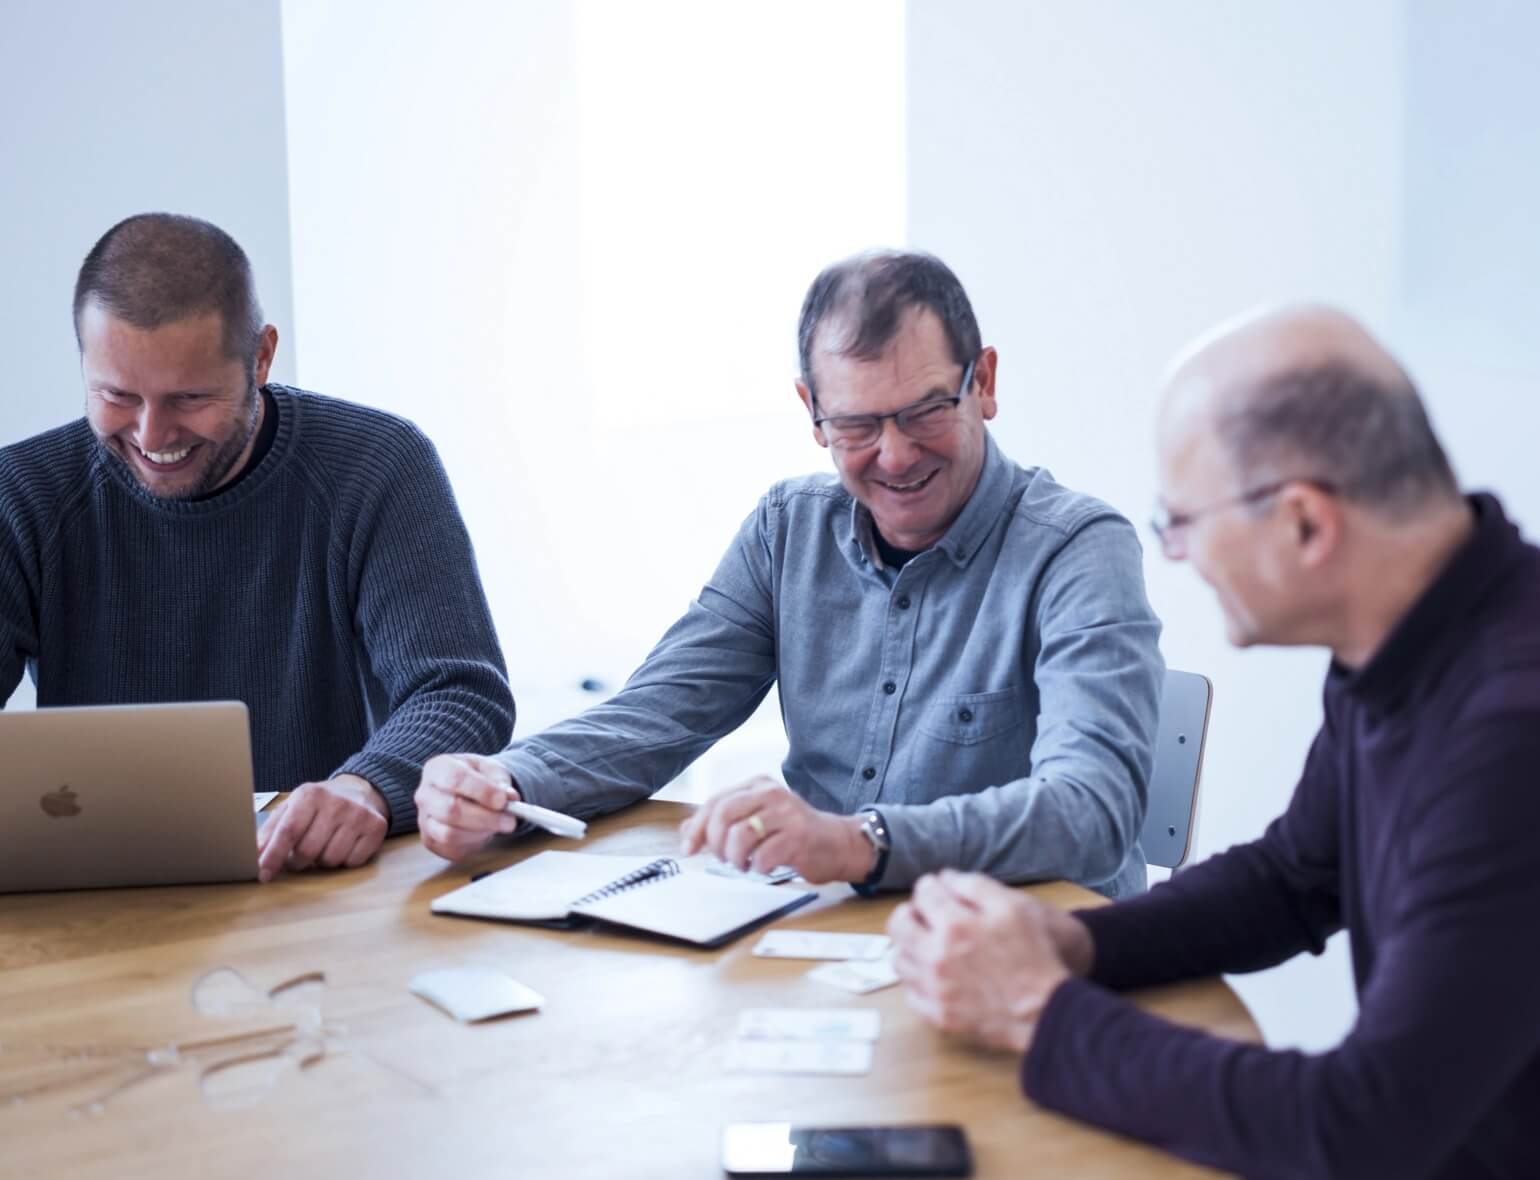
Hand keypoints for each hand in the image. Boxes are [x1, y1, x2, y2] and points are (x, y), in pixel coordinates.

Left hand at [256, 774, 389, 882]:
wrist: (361, 791)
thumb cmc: (320, 805)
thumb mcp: (293, 808)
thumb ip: (271, 831)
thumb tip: (253, 856)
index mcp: (310, 795)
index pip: (288, 831)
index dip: (273, 856)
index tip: (263, 874)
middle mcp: (337, 802)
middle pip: (308, 851)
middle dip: (299, 860)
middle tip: (301, 854)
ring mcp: (359, 815)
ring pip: (330, 860)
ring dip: (323, 860)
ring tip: (325, 844)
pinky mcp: (377, 828)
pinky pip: (352, 862)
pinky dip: (345, 860)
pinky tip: (345, 844)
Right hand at [415, 753, 520, 861]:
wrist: (468, 792)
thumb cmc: (478, 778)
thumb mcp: (492, 770)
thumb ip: (500, 782)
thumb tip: (509, 797)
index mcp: (437, 768)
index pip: (455, 778)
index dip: (481, 791)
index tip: (503, 800)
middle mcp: (425, 794)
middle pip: (451, 810)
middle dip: (485, 817)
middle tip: (510, 820)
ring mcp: (424, 819)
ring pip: (449, 834)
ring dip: (481, 832)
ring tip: (500, 825)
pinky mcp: (430, 841)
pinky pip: (452, 848)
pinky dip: (474, 844)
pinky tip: (485, 833)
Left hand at [677, 776, 873, 884]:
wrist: (837, 843)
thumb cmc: (791, 833)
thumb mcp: (756, 820)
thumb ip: (722, 823)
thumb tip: (685, 832)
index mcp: (757, 785)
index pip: (715, 801)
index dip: (697, 828)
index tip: (688, 850)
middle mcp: (771, 793)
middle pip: (724, 813)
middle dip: (715, 842)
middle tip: (723, 858)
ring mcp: (786, 813)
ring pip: (741, 834)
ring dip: (735, 858)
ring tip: (743, 864)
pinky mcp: (798, 836)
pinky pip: (764, 854)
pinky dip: (757, 867)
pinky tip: (763, 867)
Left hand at [887, 870, 1084, 1053]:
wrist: (1047, 1010)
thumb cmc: (1035, 956)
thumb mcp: (1014, 907)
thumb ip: (976, 885)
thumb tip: (945, 877)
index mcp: (954, 925)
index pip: (923, 892)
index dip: (931, 886)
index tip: (938, 890)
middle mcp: (936, 956)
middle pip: (898, 925)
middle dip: (910, 912)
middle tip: (924, 914)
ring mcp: (935, 989)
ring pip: (899, 959)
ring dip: (908, 945)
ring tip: (927, 942)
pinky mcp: (939, 1015)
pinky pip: (910, 993)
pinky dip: (916, 979)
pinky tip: (933, 973)